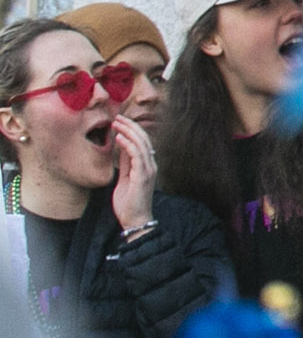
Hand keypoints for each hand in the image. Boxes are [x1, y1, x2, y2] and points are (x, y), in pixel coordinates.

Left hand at [109, 117, 155, 232]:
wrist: (135, 219)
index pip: (143, 142)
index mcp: (147, 166)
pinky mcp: (143, 176)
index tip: (119, 121)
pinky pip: (137, 155)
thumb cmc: (129, 202)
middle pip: (144, 139)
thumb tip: (121, 147)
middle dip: (130, 126)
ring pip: (142, 144)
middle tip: (117, 117)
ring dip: (128, 132)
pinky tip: (119, 138)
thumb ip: (126, 163)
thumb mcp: (125, 178)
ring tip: (116, 123)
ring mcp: (148, 170)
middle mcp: (151, 166)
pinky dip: (128, 144)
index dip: (132, 130)